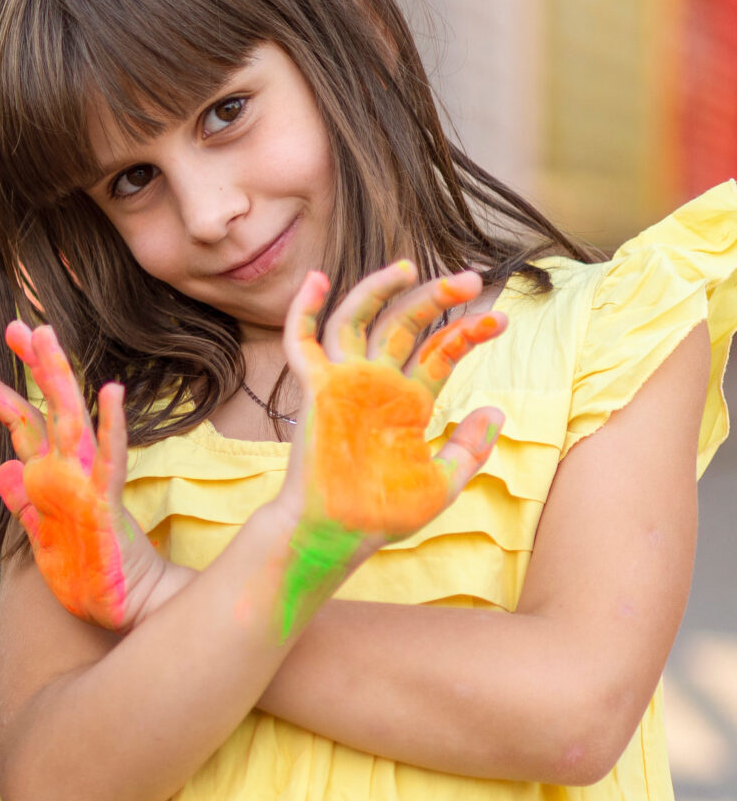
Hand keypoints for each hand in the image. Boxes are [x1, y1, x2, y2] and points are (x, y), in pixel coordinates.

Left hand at [0, 321, 170, 629]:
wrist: (121, 610)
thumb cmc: (87, 575)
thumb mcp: (41, 537)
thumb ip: (24, 502)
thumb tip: (1, 471)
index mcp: (51, 477)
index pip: (24, 424)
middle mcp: (70, 471)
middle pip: (48, 406)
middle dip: (33, 365)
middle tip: (17, 324)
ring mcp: (89, 483)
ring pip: (73, 419)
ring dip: (59, 377)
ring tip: (46, 337)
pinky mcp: (106, 503)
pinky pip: (111, 459)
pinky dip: (111, 425)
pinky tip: (110, 392)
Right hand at [273, 261, 505, 633]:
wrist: (338, 533)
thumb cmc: (383, 514)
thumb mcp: (443, 482)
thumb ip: (469, 447)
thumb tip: (494, 409)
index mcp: (408, 402)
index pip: (439, 351)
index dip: (467, 332)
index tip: (498, 321)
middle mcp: (377, 384)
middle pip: (405, 324)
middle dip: (437, 298)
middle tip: (470, 279)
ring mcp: (344, 382)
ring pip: (357, 319)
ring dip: (380, 289)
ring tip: (410, 267)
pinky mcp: (315, 389)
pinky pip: (301, 342)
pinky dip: (303, 309)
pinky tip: (317, 279)